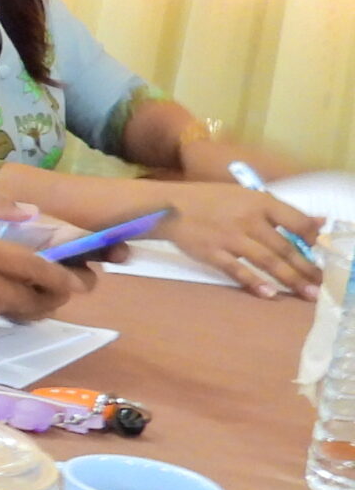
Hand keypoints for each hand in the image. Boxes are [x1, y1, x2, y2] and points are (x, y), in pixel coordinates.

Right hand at [156, 182, 321, 298]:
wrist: (167, 206)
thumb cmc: (210, 200)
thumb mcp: (245, 196)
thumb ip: (279, 210)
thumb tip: (318, 223)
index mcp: (258, 202)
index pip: (296, 220)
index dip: (313, 238)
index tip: (322, 252)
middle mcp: (248, 219)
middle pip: (285, 247)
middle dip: (306, 267)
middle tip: (320, 284)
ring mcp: (230, 237)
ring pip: (267, 260)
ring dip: (289, 278)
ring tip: (306, 293)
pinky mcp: (212, 252)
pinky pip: (237, 270)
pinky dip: (254, 282)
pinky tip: (269, 294)